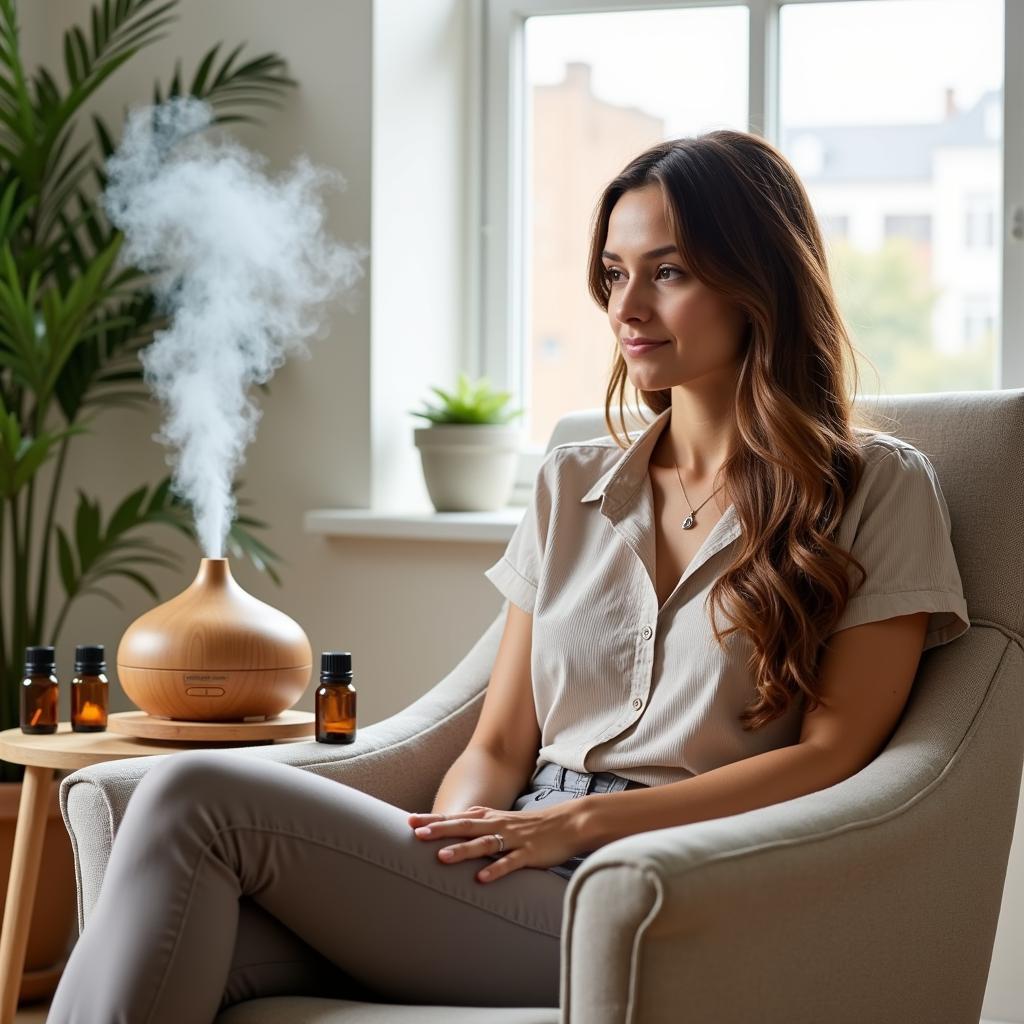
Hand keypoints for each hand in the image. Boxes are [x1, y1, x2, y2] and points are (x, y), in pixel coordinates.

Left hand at [407, 803, 586, 883]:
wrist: (569, 823)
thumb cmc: (532, 826)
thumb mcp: (502, 821)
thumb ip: (480, 824)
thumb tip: (453, 826)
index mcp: (490, 818)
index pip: (457, 817)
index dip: (434, 819)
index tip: (409, 821)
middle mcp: (498, 825)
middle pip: (464, 826)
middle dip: (440, 830)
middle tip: (416, 834)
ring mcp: (513, 839)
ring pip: (484, 844)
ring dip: (462, 851)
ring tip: (441, 858)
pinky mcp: (529, 853)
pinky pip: (510, 863)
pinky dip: (495, 870)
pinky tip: (481, 879)